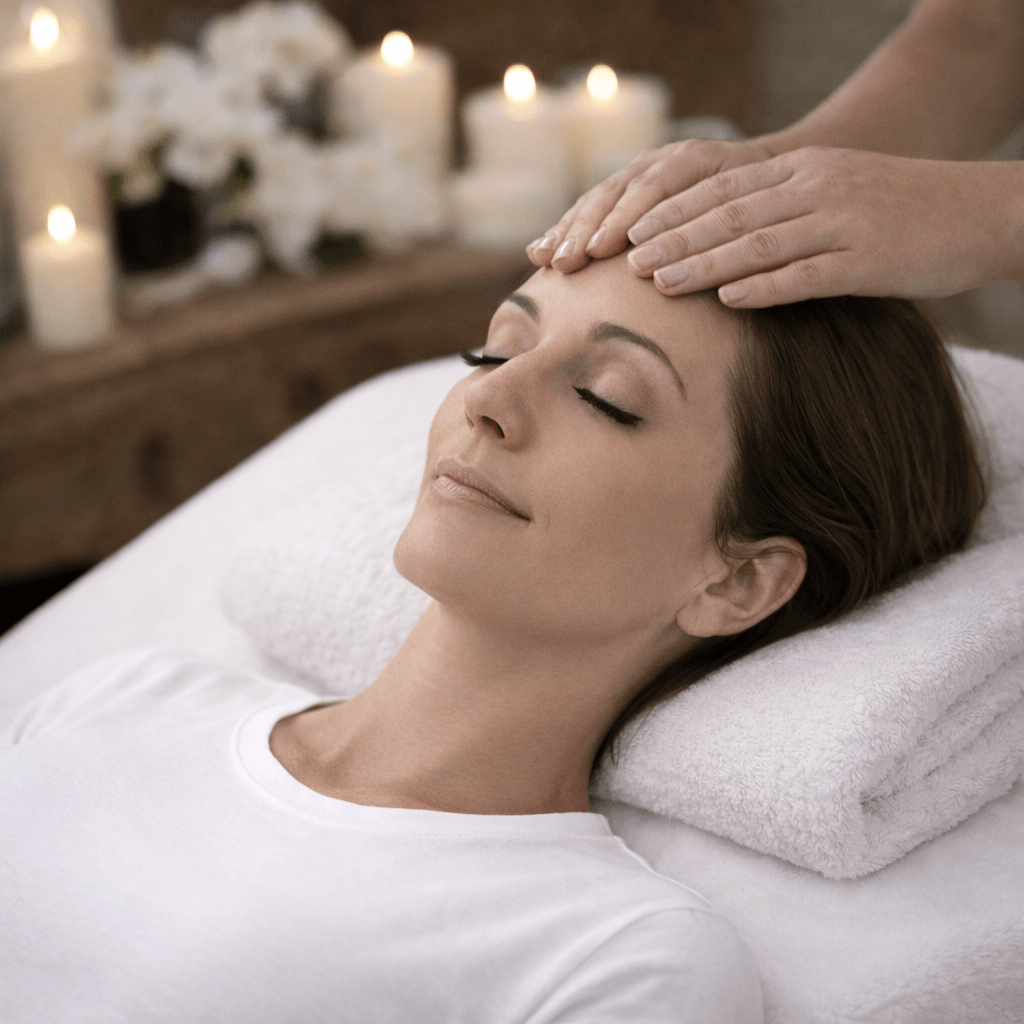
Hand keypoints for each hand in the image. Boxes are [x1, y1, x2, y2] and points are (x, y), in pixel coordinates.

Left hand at [532, 143, 1018, 306]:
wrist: (980, 212)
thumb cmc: (898, 211)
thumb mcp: (832, 192)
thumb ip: (778, 210)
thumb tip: (721, 247)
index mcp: (801, 170)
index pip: (719, 189)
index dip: (668, 211)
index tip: (624, 233)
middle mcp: (814, 188)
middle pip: (726, 214)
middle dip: (669, 238)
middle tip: (622, 262)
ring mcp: (841, 223)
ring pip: (756, 243)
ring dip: (701, 264)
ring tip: (656, 283)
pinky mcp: (868, 260)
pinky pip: (808, 275)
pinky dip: (765, 288)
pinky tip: (729, 302)